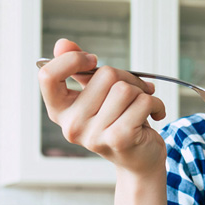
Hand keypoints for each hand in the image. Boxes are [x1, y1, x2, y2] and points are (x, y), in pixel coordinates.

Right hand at [37, 38, 167, 174]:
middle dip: (127, 77)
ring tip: (142, 106)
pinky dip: (156, 104)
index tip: (92, 61)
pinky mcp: (119, 138)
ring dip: (142, 92)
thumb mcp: (96, 95)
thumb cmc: (118, 122)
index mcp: (60, 111)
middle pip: (104, 74)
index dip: (72, 60)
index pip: (48, 76)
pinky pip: (142, 102)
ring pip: (125, 88)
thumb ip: (78, 69)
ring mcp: (93, 135)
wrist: (139, 161)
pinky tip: (154, 115)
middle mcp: (71, 126)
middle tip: (133, 92)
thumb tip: (62, 43)